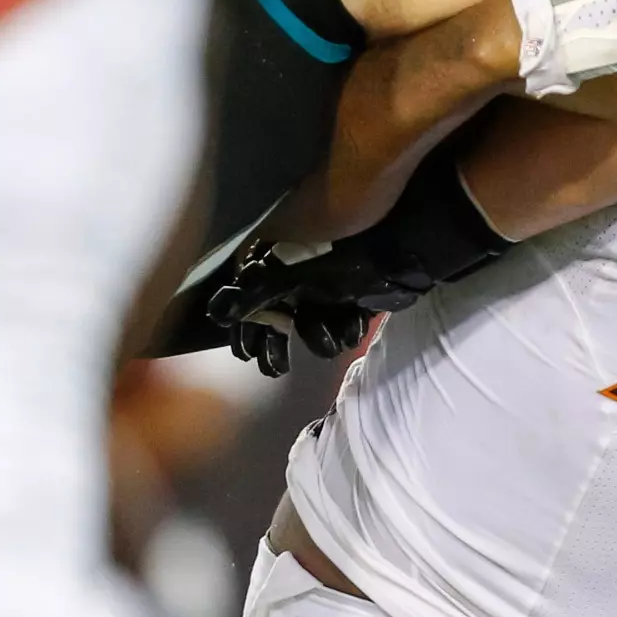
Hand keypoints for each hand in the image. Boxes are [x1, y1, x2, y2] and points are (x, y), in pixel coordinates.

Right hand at [206, 240, 395, 377]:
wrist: (399, 246)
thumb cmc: (343, 254)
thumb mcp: (295, 275)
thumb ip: (256, 294)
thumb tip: (217, 313)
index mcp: (278, 266)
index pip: (251, 304)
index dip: (248, 331)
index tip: (246, 356)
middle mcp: (298, 279)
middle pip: (279, 321)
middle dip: (278, 346)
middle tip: (278, 371)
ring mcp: (326, 289)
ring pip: (312, 325)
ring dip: (322, 337)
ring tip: (336, 343)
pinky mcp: (353, 298)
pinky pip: (343, 322)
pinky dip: (348, 328)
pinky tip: (355, 329)